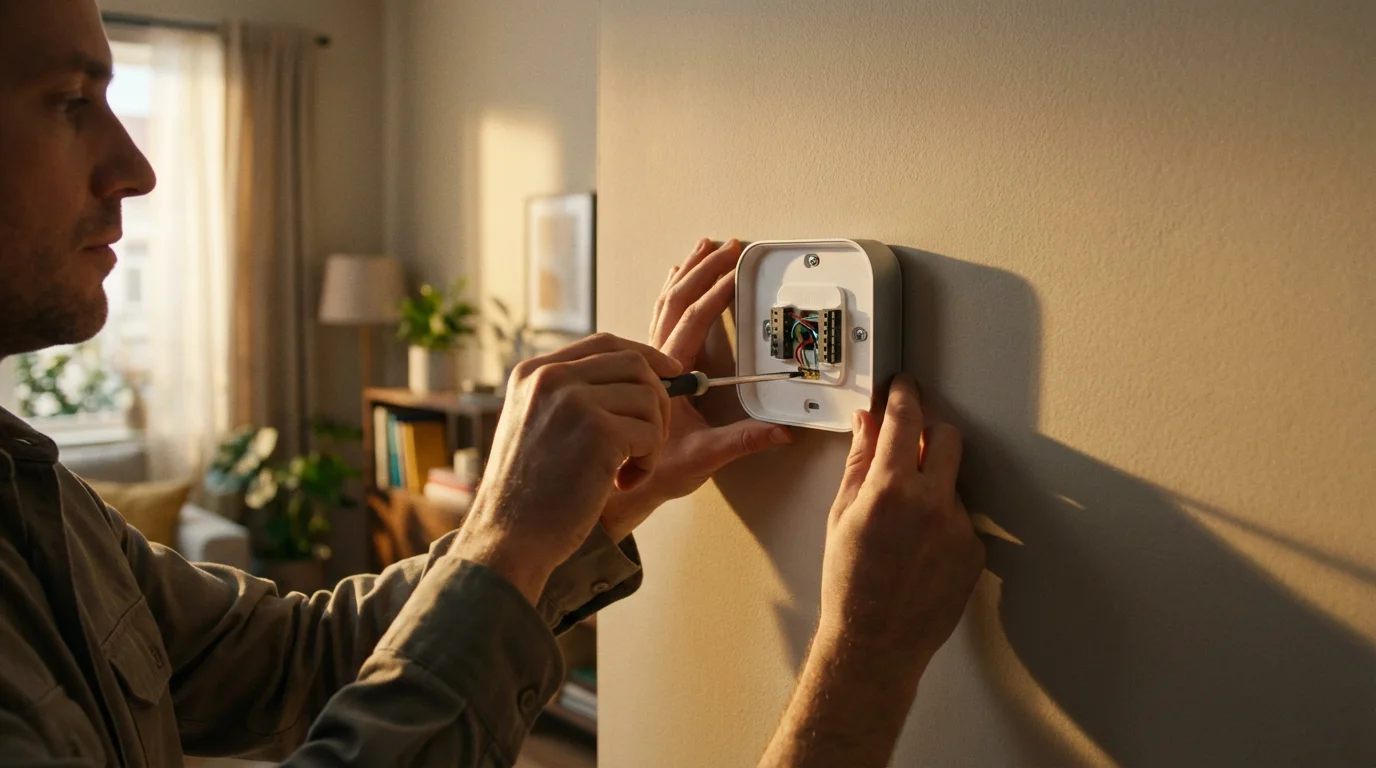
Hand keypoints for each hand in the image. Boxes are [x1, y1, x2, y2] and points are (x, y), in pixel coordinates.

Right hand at [452, 334, 680, 602]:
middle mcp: (550, 377)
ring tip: (626, 471)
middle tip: (648, 442)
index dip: (646, 355)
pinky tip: (622, 483)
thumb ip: (570, 396)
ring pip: (649, 399)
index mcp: (533, 372)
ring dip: (652, 439)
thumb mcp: (535, 425)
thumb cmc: (528, 494)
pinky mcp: (598, 430)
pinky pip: (651, 433)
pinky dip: (647, 463)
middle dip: (658, 400)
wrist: (509, 537)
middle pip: (635, 364)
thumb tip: (639, 378)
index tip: (671, 372)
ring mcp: (573, 401)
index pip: (605, 343)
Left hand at [601, 238, 793, 540]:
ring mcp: (648, 359)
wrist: (613, 485)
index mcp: (666, 375)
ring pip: (666, 304)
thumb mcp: (703, 458)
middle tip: (730, 246)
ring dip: (688, 273)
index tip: (738, 271)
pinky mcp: (648, 364)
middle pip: (678, 301)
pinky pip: (660, 316)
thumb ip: (743, 441)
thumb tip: (781, 431)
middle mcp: (653, 360)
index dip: (717, 294)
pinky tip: (679, 277)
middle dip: (706, 270)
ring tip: (705, 246)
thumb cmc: (652, 472)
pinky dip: (674, 290)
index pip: (694, 322)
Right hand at [759, 375, 983, 767]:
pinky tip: (919, 550)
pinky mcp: (975, 552)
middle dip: (929, 433)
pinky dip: (943, 522)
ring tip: (904, 525)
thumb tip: (868, 424)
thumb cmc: (849, 584)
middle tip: (909, 446)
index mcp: (890, 490)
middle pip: (948, 437)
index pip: (906, 420)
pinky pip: (961, 518)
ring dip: (933, 485)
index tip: (904, 386)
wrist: (875, 642)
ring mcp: (959, 528)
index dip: (905, 394)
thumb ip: (859, 463)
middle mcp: (931, 503)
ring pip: (953, 481)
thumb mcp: (841, 516)